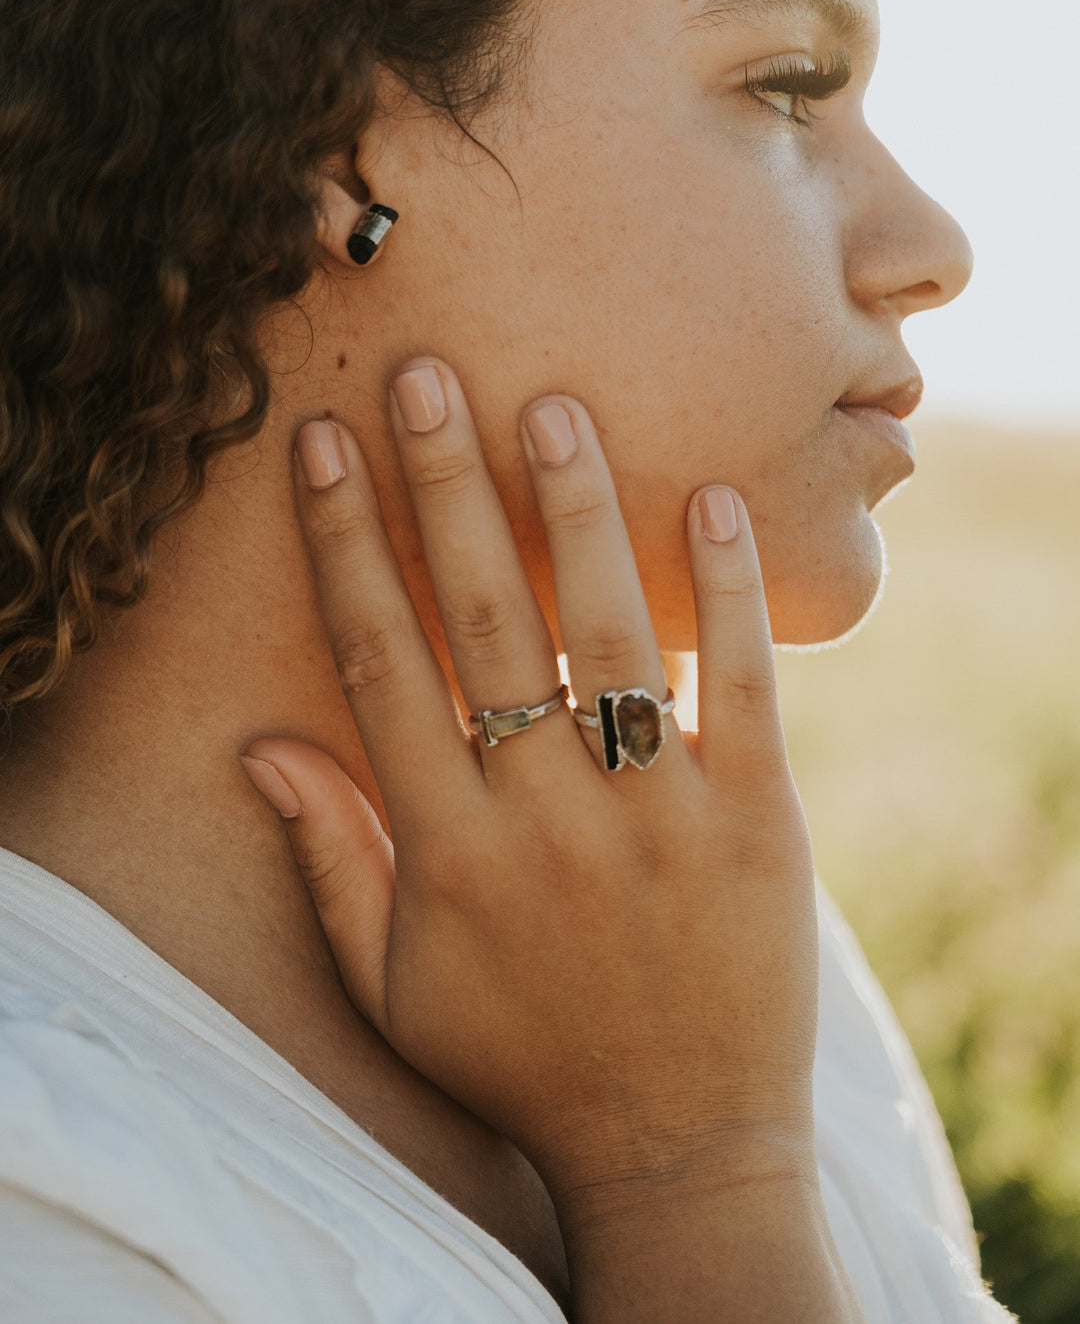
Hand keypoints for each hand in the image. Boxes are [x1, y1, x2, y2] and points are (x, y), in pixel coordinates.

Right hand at [241, 360, 819, 1220]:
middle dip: (447, 486)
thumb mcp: (394, 985)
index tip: (321, 445)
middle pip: (484, 620)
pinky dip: (733, 590)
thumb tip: (260, 747)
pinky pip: (746, 686)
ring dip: (577, 511)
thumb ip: (330, 861)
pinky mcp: (758, 821)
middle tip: (427, 374)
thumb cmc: (523, 1058)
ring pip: (611, 632)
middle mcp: (545, 817)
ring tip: (552, 404)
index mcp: (448, 848)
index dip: (345, 542)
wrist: (680, 1143)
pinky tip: (714, 494)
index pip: (382, 659)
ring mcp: (658, 814)